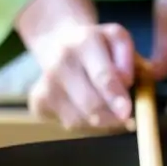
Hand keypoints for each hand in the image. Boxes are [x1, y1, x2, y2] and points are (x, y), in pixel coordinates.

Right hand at [15, 0, 134, 129]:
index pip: (102, 75)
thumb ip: (129, 58)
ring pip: (80, 119)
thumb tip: (125, 82)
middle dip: (112, 116)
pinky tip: (85, 107)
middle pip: (90, 103)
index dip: (115, 97)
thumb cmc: (99, 46)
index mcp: (84, 42)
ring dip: (100, 121)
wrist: (60, 44)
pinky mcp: (38, 102)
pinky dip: (84, 123)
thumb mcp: (119, 40)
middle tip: (125, 117)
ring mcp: (45, 83)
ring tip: (104, 104)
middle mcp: (59, 62)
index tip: (127, 112)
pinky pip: (68, 125)